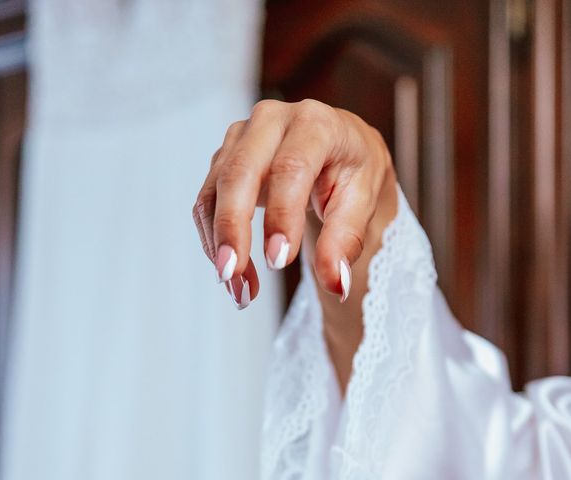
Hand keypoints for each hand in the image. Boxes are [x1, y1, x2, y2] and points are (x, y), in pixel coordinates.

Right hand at [193, 99, 392, 308]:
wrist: (337, 147)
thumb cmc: (352, 170)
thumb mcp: (362, 201)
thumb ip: (346, 240)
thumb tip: (335, 283)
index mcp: (315, 123)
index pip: (291, 167)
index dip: (281, 215)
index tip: (278, 261)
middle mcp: (271, 121)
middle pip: (240, 172)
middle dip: (233, 228)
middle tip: (234, 276)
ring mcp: (241, 137)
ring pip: (216, 190)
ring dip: (220, 243)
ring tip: (239, 288)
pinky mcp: (223, 158)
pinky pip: (207, 201)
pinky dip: (214, 239)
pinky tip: (231, 271)